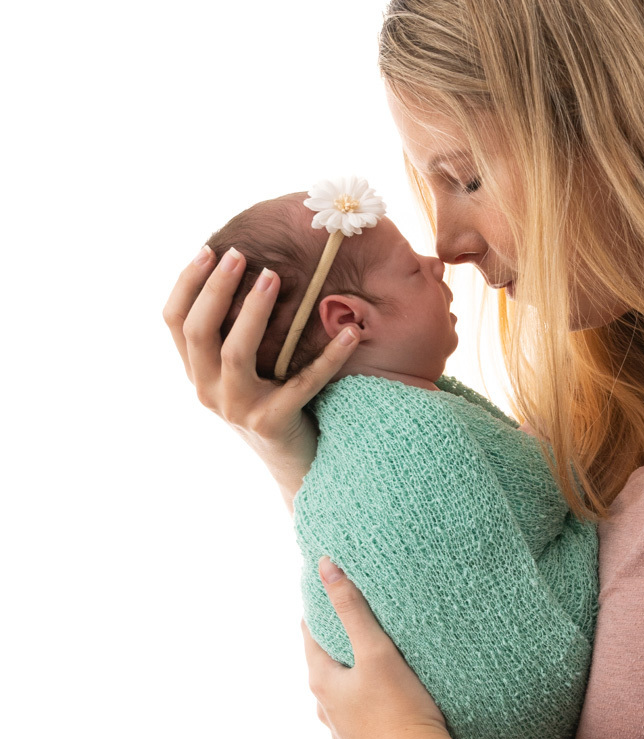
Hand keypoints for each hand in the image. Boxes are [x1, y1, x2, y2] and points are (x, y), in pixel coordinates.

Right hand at [162, 245, 359, 505]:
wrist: (296, 464)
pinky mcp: (273, 423)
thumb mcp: (246, 370)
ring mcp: (238, 409)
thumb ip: (236, 333)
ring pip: (235, 353)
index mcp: (198, 372)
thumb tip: (248, 269)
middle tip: (241, 254)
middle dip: (216, 288)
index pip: (174, 322)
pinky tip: (351, 331)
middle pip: (199, 332)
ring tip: (274, 277)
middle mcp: (208, 391)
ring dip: (253, 311)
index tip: (209, 249)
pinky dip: (329, 356)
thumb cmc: (274, 402)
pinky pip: (303, 383)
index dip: (186, 284)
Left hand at [303, 556, 454, 738]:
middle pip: (325, 665)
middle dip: (336, 641)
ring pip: (341, 693)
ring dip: (351, 674)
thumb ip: (352, 608)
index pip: (310, 635)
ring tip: (370, 656)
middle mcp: (325, 708)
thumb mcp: (376, 651)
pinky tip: (382, 698)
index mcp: (322, 682)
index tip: (325, 588)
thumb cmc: (398, 709)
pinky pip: (358, 715)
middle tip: (353, 616)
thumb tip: (325, 566)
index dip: (318, 610)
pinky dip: (365, 700)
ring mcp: (342, 732)